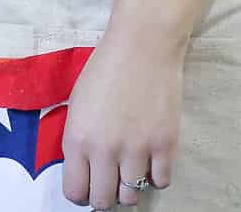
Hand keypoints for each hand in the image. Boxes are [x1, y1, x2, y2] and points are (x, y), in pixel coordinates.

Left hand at [62, 30, 182, 207]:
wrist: (144, 44)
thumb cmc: (106, 68)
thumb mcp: (77, 104)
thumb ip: (78, 140)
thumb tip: (85, 169)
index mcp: (77, 139)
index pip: (75, 192)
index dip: (82, 193)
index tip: (89, 185)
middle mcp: (105, 150)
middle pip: (103, 201)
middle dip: (105, 195)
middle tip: (111, 180)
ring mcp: (137, 149)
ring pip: (132, 196)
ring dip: (131, 186)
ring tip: (132, 168)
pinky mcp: (165, 144)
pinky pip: (161, 181)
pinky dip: (156, 175)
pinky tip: (152, 159)